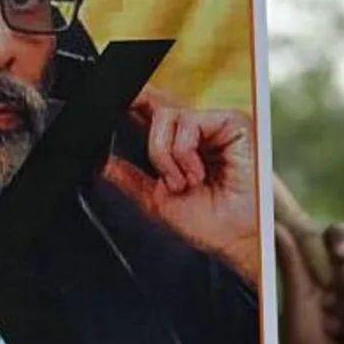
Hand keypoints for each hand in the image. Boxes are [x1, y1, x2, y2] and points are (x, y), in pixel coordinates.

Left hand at [101, 86, 258, 285]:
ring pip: (163, 115)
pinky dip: (183, 153)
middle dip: (143, 128)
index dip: (131, 105)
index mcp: (179, 144)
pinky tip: (198, 174)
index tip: (108, 110)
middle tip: (151, 158)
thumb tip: (103, 164)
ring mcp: (213, 123)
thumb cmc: (211, 223)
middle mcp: (196, 130)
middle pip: (153, 106)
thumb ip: (130, 179)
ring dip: (164, 155)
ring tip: (184, 182)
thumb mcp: (157, 201)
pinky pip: (187, 122)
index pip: (149, 113)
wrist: (240, 238)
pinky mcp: (230, 121)